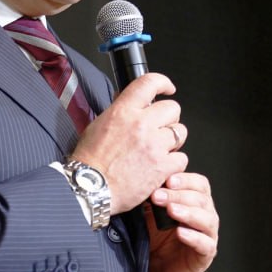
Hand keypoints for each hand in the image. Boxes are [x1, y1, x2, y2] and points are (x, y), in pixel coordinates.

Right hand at [71, 73, 187, 214]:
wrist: (90, 188)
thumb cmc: (90, 163)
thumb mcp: (98, 126)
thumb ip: (120, 113)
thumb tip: (133, 105)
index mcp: (123, 111)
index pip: (150, 83)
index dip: (163, 83)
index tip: (167, 89)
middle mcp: (141, 124)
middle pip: (172, 108)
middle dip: (169, 119)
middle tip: (160, 129)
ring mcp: (154, 145)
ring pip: (180, 132)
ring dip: (173, 141)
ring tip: (160, 150)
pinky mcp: (162, 166)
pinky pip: (182, 158)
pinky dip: (174, 164)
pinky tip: (162, 168)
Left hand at [145, 171, 218, 271]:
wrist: (153, 269)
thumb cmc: (154, 239)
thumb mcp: (151, 214)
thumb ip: (154, 198)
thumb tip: (145, 178)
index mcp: (195, 203)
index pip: (199, 184)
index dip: (186, 180)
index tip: (167, 180)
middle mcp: (205, 216)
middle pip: (202, 200)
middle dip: (179, 195)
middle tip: (158, 196)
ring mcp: (208, 236)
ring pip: (207, 220)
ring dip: (188, 213)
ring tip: (171, 211)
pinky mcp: (205, 256)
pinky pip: (205, 244)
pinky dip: (194, 237)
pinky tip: (180, 232)